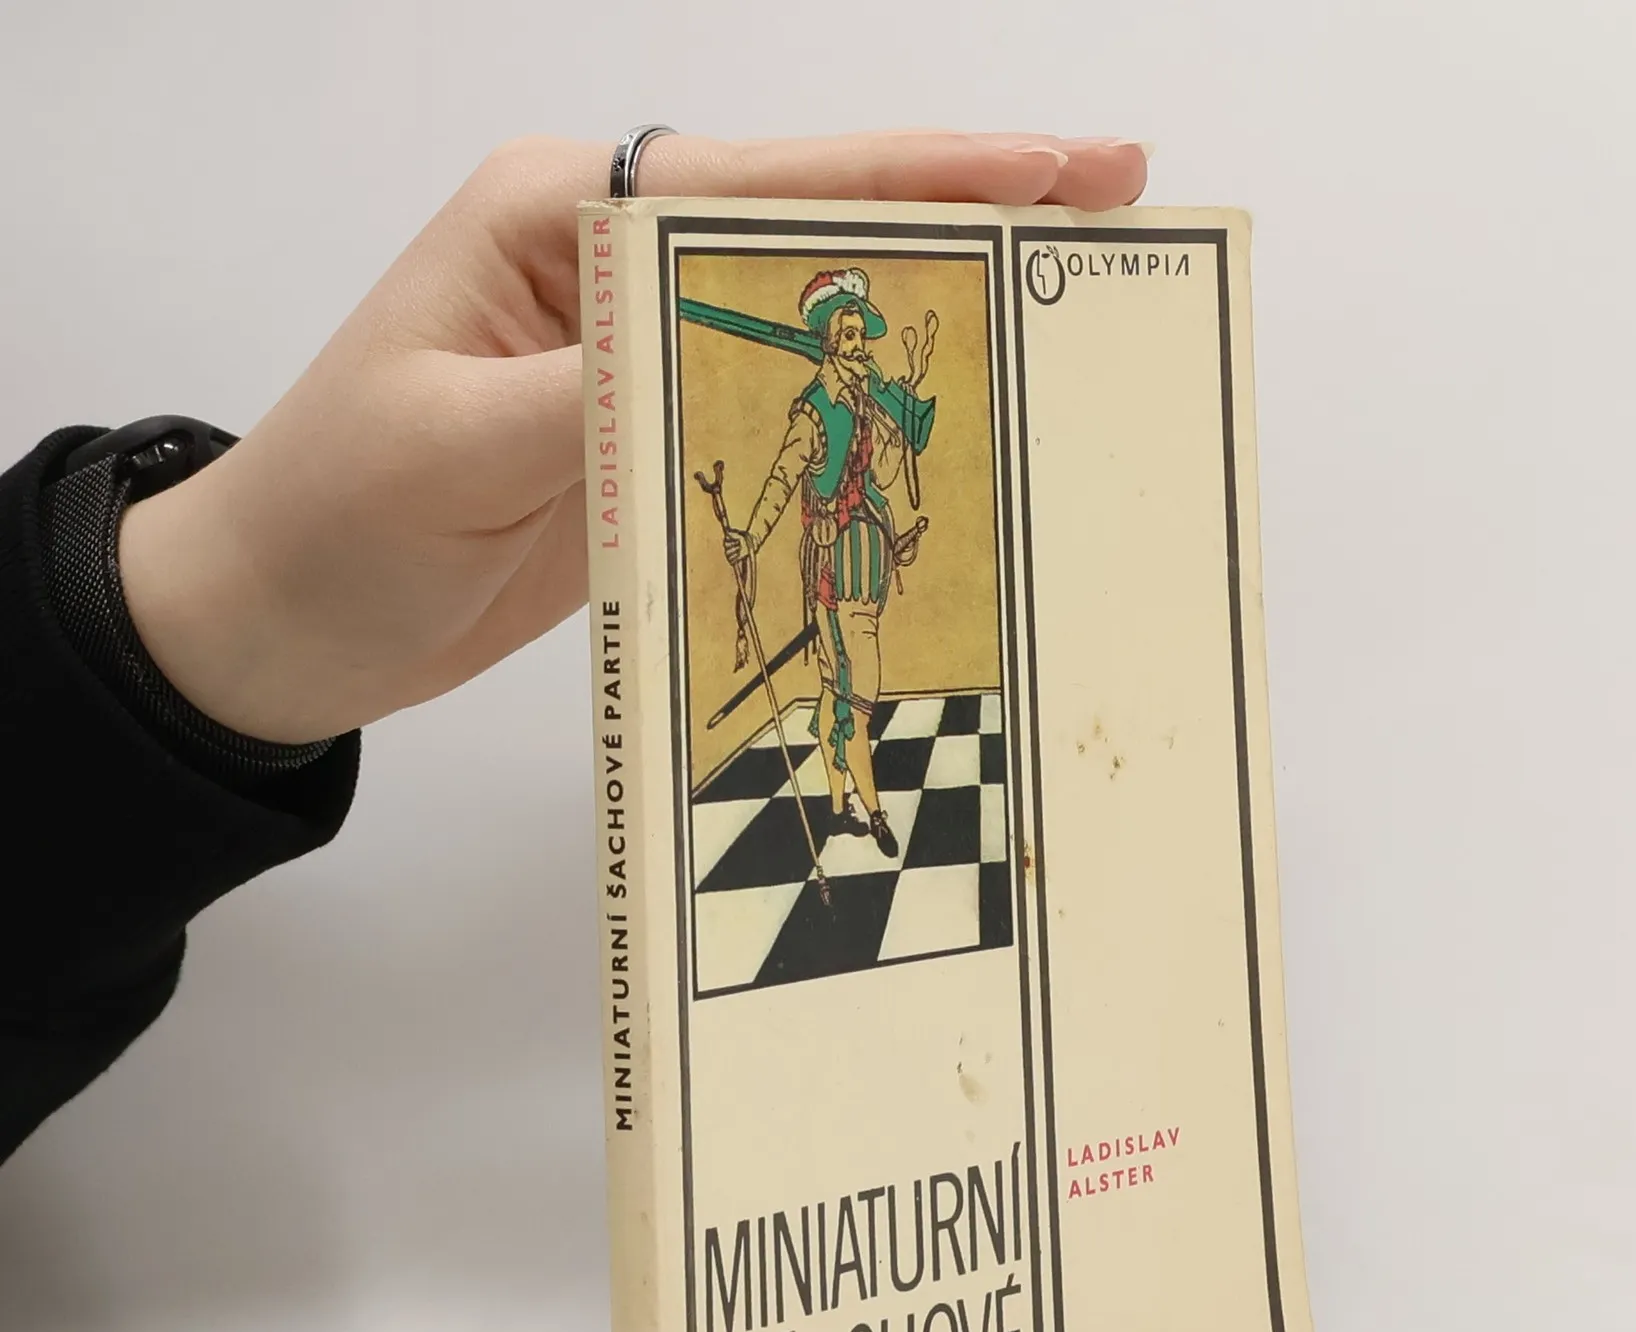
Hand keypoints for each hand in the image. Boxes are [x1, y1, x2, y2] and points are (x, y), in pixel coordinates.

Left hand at [115, 131, 1149, 743]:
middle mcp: (612, 267)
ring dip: (932, 313)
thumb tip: (741, 352)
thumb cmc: (335, 516)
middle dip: (964, 214)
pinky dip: (864, 416)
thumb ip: (603, 391)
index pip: (765, 186)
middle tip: (1112, 201)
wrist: (283, 622)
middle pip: (815, 229)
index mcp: (559, 217)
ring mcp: (642, 356)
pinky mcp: (652, 440)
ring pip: (811, 321)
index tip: (1054, 167)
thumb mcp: (453, 445)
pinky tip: (945, 416)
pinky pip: (779, 415)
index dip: (921, 177)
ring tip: (1059, 304)